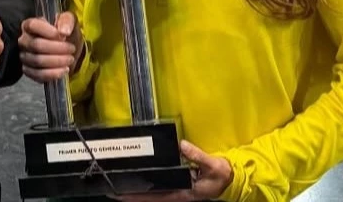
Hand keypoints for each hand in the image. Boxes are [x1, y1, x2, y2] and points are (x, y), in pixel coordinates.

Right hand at [18, 11, 83, 83]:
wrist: (67, 50)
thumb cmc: (64, 32)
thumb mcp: (69, 21)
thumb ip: (66, 21)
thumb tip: (63, 31)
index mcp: (29, 25)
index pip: (32, 25)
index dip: (47, 31)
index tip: (63, 36)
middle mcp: (23, 40)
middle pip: (36, 45)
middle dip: (57, 48)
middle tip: (71, 49)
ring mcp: (24, 56)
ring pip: (37, 61)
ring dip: (57, 61)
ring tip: (70, 59)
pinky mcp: (28, 71)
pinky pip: (37, 75)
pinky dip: (52, 74)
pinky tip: (64, 70)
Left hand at [109, 140, 233, 200]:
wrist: (230, 180)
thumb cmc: (222, 176)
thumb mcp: (214, 166)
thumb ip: (198, 156)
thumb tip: (182, 145)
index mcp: (183, 193)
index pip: (155, 196)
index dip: (137, 196)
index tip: (120, 194)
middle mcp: (177, 194)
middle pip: (149, 196)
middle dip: (131, 193)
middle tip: (112, 189)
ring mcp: (176, 190)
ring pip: (153, 193)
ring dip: (138, 190)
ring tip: (119, 185)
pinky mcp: (177, 184)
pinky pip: (159, 186)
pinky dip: (147, 185)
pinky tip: (138, 179)